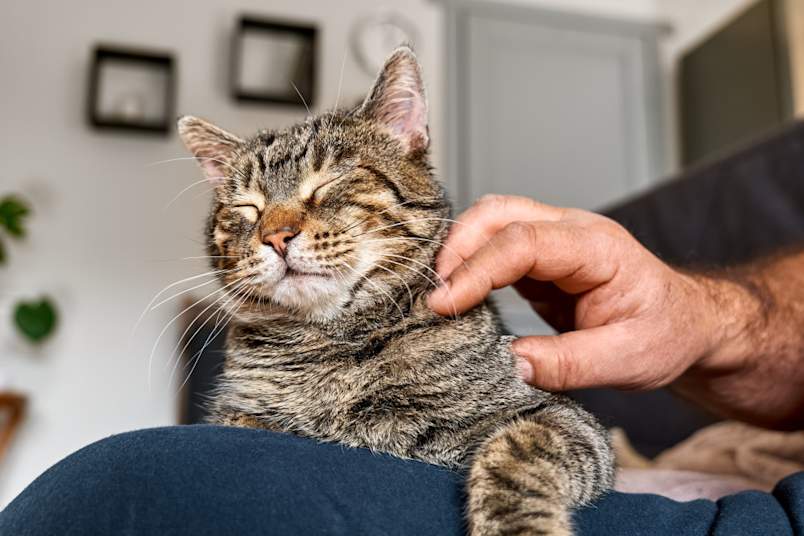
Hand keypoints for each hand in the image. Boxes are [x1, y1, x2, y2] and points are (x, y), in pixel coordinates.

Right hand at [427, 195, 724, 391]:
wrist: (686, 323)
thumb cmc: (666, 334)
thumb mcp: (628, 360)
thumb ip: (568, 364)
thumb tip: (506, 365)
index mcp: (596, 247)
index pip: (522, 242)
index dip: (477, 270)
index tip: (445, 304)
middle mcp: (571, 231)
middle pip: (498, 213)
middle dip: (456, 248)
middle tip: (432, 297)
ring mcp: (554, 239)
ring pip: (490, 222)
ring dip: (456, 252)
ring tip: (438, 296)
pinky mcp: (539, 259)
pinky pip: (494, 247)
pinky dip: (467, 265)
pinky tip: (455, 295)